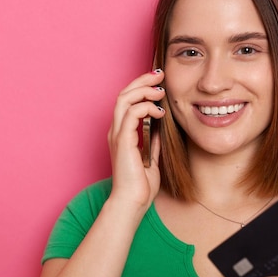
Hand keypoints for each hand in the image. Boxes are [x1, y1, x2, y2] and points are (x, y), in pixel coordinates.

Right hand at [107, 69, 165, 212]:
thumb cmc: (141, 186)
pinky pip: (132, 114)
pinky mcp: (123, 141)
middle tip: (159, 74)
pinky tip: (160, 112)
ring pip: (125, 99)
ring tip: (161, 91)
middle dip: (142, 81)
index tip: (159, 82)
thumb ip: (153, 141)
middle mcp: (116, 130)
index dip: (141, 87)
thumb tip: (161, 127)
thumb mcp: (151, 158)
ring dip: (144, 90)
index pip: (128, 101)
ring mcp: (117, 135)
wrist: (132, 202)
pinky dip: (146, 107)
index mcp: (122, 134)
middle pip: (124, 94)